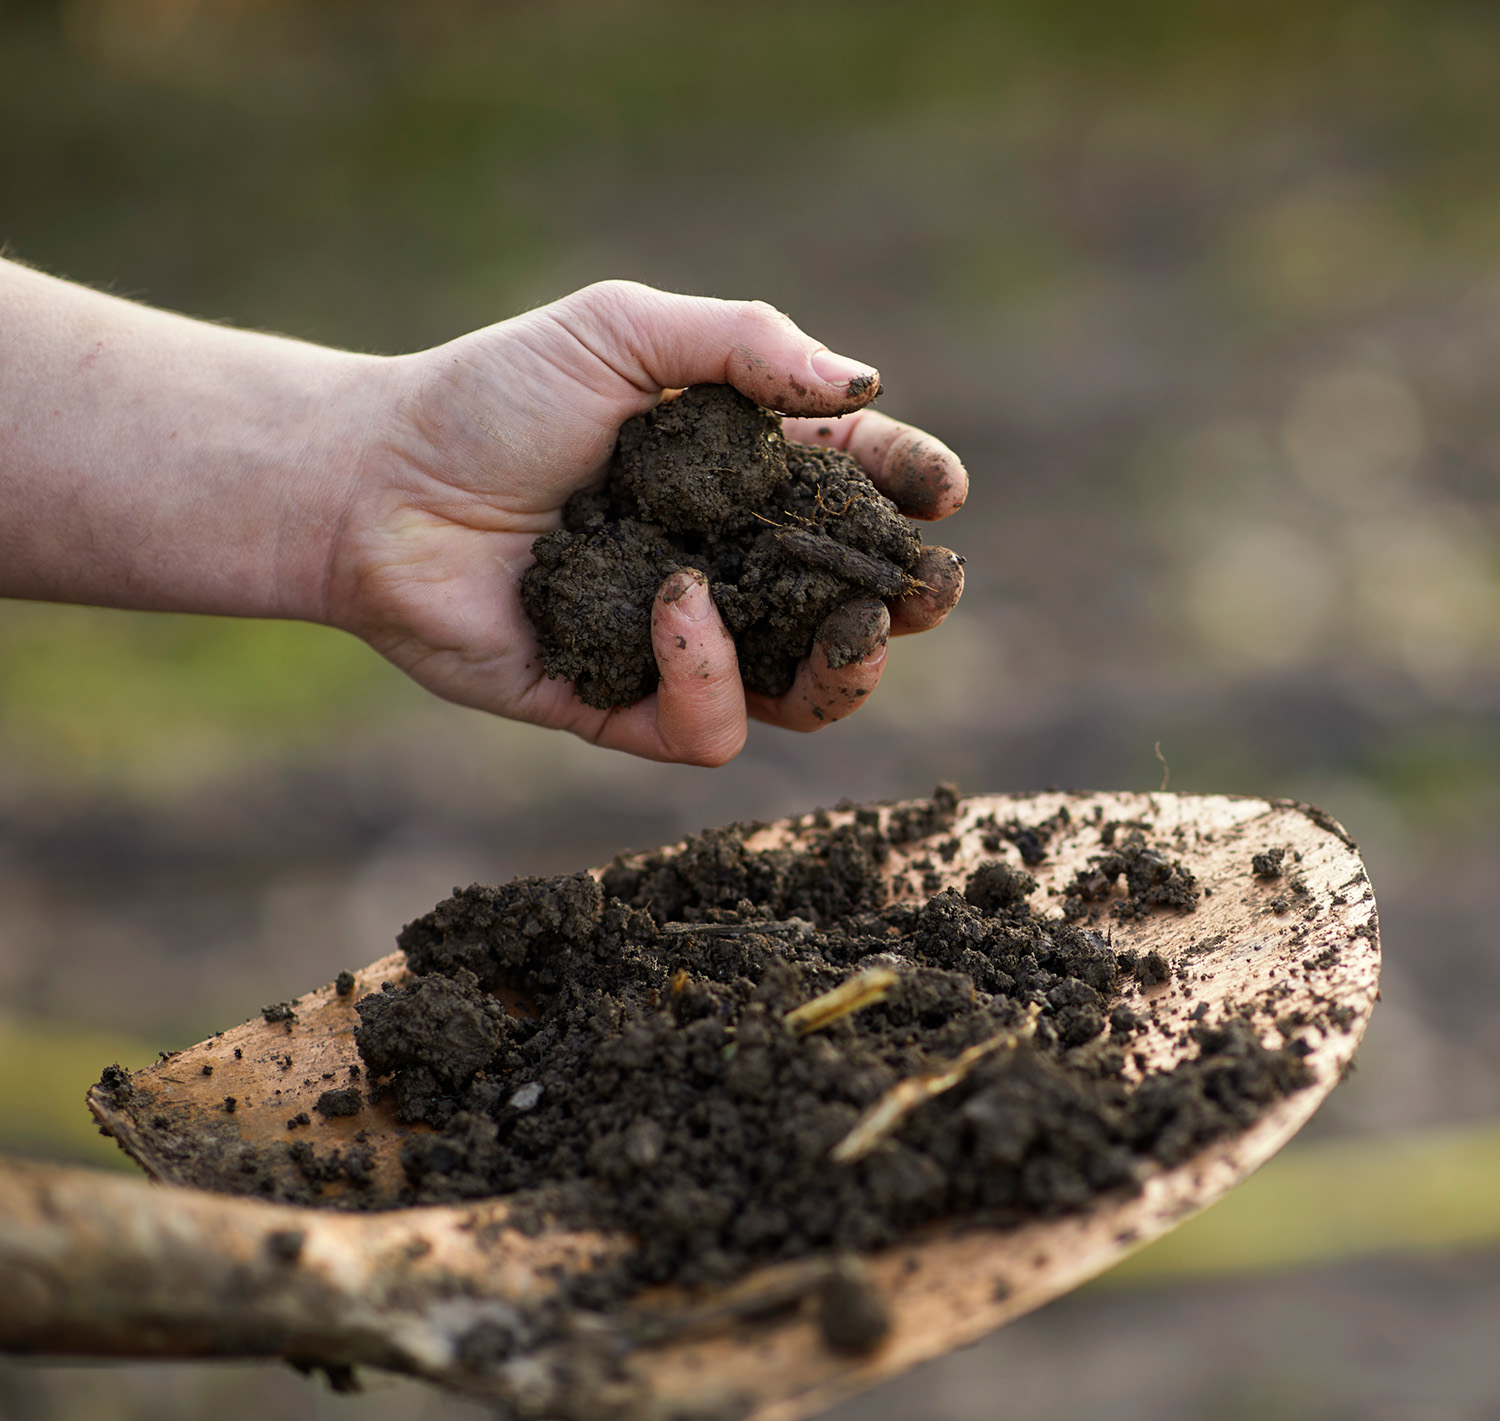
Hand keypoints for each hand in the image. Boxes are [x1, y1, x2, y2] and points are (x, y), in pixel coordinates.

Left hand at [330, 281, 965, 765]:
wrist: (374, 484)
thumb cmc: (491, 395)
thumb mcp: (622, 330)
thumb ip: (744, 343)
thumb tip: (865, 388)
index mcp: (736, 479)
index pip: (851, 494)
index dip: (909, 493)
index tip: (940, 492)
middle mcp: (720, 568)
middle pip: (847, 610)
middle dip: (904, 605)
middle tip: (924, 589)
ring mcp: (676, 645)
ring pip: (801, 695)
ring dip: (845, 674)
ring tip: (851, 629)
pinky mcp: (620, 705)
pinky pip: (706, 728)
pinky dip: (711, 676)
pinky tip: (677, 603)